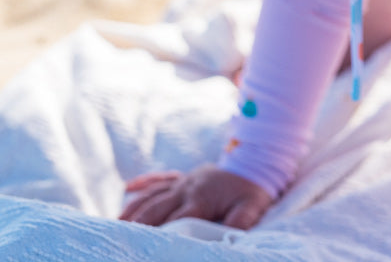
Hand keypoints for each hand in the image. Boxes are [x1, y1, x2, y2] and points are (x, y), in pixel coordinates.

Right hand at [119, 164, 273, 228]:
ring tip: (115, 224)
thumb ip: (239, 223)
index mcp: (201, 198)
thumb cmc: (251, 192)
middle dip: (137, 224)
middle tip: (119, 239)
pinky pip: (159, 179)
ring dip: (133, 208)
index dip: (160, 234)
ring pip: (152, 194)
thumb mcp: (251, 208)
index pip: (175, 220)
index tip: (144, 246)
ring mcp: (183, 181)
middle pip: (156, 207)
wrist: (254, 164)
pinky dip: (143, 183)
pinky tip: (128, 188)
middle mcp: (186, 188)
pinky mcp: (182, 177)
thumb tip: (228, 239)